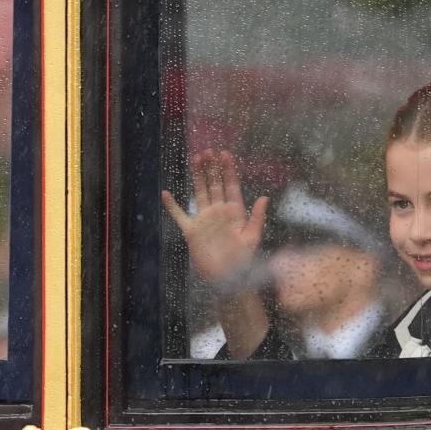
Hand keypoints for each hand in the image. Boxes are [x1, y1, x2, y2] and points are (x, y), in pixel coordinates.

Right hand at [162, 149, 269, 285]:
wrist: (228, 278)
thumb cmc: (243, 260)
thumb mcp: (253, 237)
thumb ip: (257, 217)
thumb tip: (264, 197)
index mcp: (234, 212)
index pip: (231, 186)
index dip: (228, 171)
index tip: (226, 154)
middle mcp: (218, 212)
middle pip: (214, 185)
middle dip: (212, 168)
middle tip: (208, 151)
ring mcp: (204, 220)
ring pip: (199, 193)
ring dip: (197, 177)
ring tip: (195, 159)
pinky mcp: (191, 231)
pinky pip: (180, 215)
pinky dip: (172, 205)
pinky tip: (166, 194)